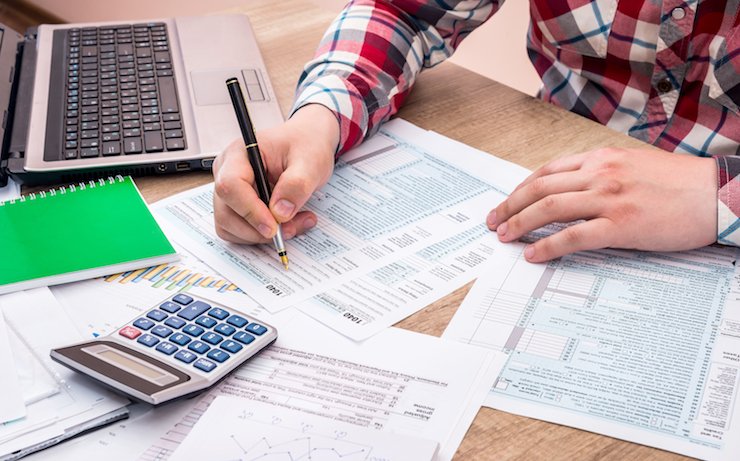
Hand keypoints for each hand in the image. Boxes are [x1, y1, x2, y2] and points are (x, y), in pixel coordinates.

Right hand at [213, 104, 338, 243]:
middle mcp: (227, 172)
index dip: (250, 211)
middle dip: (258, 229)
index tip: (274, 227)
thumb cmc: (305, 146)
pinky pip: (239, 231)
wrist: (307, 144)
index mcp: (239, 153)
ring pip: (230, 226)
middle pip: (226, 212)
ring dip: (261, 235)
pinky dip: (261, 236)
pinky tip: (286, 224)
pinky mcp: (236, 206)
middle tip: (292, 228)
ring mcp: (229, 191)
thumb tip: (280, 213)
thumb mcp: (310, 161)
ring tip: (295, 224)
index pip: (230, 186)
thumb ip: (296, 185)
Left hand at [487, 148, 717, 261]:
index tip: (506, 203)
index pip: (547, 171)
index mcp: (601, 158)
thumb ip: (601, 174)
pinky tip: (534, 255)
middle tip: (494, 222)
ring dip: (520, 224)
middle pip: (540, 188)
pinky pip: (574, 235)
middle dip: (510, 206)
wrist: (717, 193)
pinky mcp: (622, 225)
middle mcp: (600, 173)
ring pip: (550, 208)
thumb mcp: (633, 165)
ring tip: (505, 237)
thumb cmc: (679, 182)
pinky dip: (548, 246)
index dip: (521, 189)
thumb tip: (573, 191)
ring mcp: (609, 198)